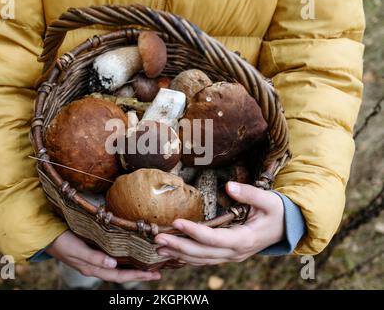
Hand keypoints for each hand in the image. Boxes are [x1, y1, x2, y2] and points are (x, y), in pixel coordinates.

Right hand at [46, 230, 160, 282]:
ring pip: (119, 265)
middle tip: (158, 272)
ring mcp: (95, 259)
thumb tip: (113, 264)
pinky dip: (125, 257)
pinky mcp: (94, 250)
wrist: (47, 235)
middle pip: (122, 273)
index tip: (153, 275)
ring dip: (134, 266)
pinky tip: (132, 252)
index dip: (137, 276)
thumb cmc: (61, 242)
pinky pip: (114, 256)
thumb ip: (93, 257)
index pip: (119, 275)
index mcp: (94, 268)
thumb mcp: (76, 250)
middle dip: (140, 274)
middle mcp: (97, 265)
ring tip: (149, 263)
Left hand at [154, 181, 284, 265]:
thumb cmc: (278, 212)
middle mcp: (236, 253)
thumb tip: (229, 185)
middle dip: (179, 246)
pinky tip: (173, 252)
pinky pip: (205, 259)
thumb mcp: (268, 200)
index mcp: (245, 240)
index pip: (214, 238)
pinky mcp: (228, 254)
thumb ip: (249, 193)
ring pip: (202, 259)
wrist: (287, 228)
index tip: (177, 222)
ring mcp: (231, 256)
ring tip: (159, 246)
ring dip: (179, 254)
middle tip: (158, 238)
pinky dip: (188, 257)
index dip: (194, 232)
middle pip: (203, 253)